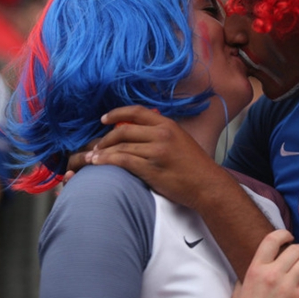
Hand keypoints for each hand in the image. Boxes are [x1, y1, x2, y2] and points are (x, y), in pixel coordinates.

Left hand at [84, 106, 226, 208]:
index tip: (104, 119)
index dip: (117, 113)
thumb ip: (162, 134)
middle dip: (105, 138)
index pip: (137, 112)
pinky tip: (98, 164)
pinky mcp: (151, 169)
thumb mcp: (181, 141)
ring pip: (120, 146)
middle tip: (96, 145)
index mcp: (168, 125)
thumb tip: (140, 134)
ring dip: (101, 152)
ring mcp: (156, 152)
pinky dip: (107, 161)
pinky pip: (123, 161)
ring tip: (91, 158)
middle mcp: (161, 134)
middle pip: (124, 130)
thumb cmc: (195, 166)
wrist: (207, 185)